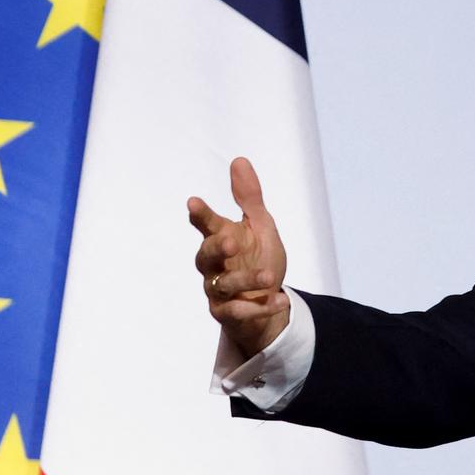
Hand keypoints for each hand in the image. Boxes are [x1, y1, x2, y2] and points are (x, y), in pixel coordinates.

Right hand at [189, 157, 290, 355]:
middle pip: (205, 256)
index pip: (207, 225)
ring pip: (224, 285)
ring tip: (270, 276)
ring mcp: (218, 291)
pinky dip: (260, 307)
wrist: (268, 301)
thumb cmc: (259, 259)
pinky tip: (280, 299)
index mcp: (222, 239)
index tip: (193, 202)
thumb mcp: (260, 226)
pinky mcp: (228, 313)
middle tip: (230, 241)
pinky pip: (240, 312)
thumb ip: (249, 198)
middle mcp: (214, 265)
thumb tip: (239, 160)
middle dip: (216, 248)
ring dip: (246, 279)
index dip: (200, 215)